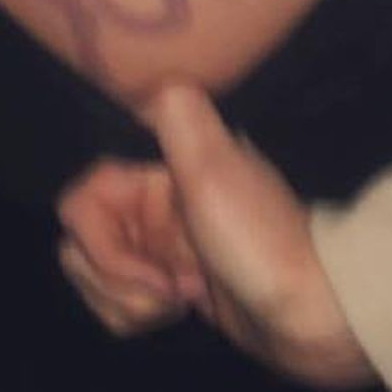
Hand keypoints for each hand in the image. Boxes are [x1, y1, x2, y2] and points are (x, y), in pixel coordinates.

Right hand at [56, 87, 376, 391]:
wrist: (311, 310)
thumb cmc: (260, 241)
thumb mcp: (217, 169)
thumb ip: (177, 115)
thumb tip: (147, 75)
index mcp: (158, 167)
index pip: (80, 203)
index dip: (103, 244)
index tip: (150, 264)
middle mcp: (151, 202)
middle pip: (80, 247)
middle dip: (117, 282)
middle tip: (173, 290)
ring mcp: (158, 245)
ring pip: (95, 278)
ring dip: (129, 303)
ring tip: (183, 300)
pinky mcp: (167, 284)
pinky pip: (119, 302)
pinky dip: (140, 317)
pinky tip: (184, 311)